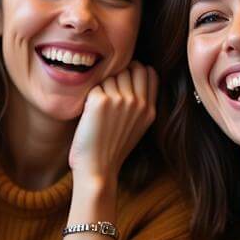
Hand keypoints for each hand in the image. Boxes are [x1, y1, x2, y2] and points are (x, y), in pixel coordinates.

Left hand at [68, 62, 156, 184]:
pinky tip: (90, 115)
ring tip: (99, 111)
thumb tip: (140, 73)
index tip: (124, 79)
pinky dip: (89, 97)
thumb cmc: (112, 149)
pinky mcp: (100, 101)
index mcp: (149, 110)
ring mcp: (120, 101)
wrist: (97, 170)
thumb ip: (141, 103)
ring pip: (110, 76)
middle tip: (108, 97)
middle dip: (117, 77)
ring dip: (102, 87)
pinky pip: (94, 86)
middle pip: (129, 69)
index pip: (149, 72)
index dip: (136, 70)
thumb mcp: (137, 127)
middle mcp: (138, 103)